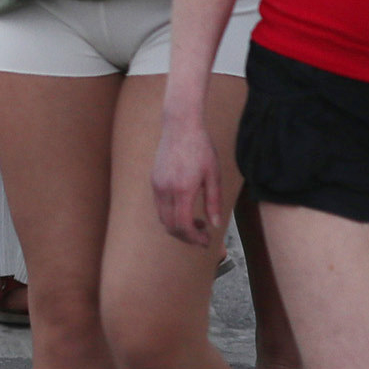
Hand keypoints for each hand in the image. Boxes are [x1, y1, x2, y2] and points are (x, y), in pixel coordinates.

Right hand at [151, 107, 229, 247]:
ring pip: (162, 217)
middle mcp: (165, 189)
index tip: (206, 241)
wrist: (180, 126)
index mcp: (182, 189)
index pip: (183, 225)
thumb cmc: (200, 148)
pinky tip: (186, 209)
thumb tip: (214, 225)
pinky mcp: (154, 180)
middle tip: (202, 236)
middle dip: (186, 236)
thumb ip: (213, 202)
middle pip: (170, 225)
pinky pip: (159, 206)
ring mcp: (157, 184)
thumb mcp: (213, 175)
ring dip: (178, 226)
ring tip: (197, 222)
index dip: (194, 238)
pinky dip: (171, 214)